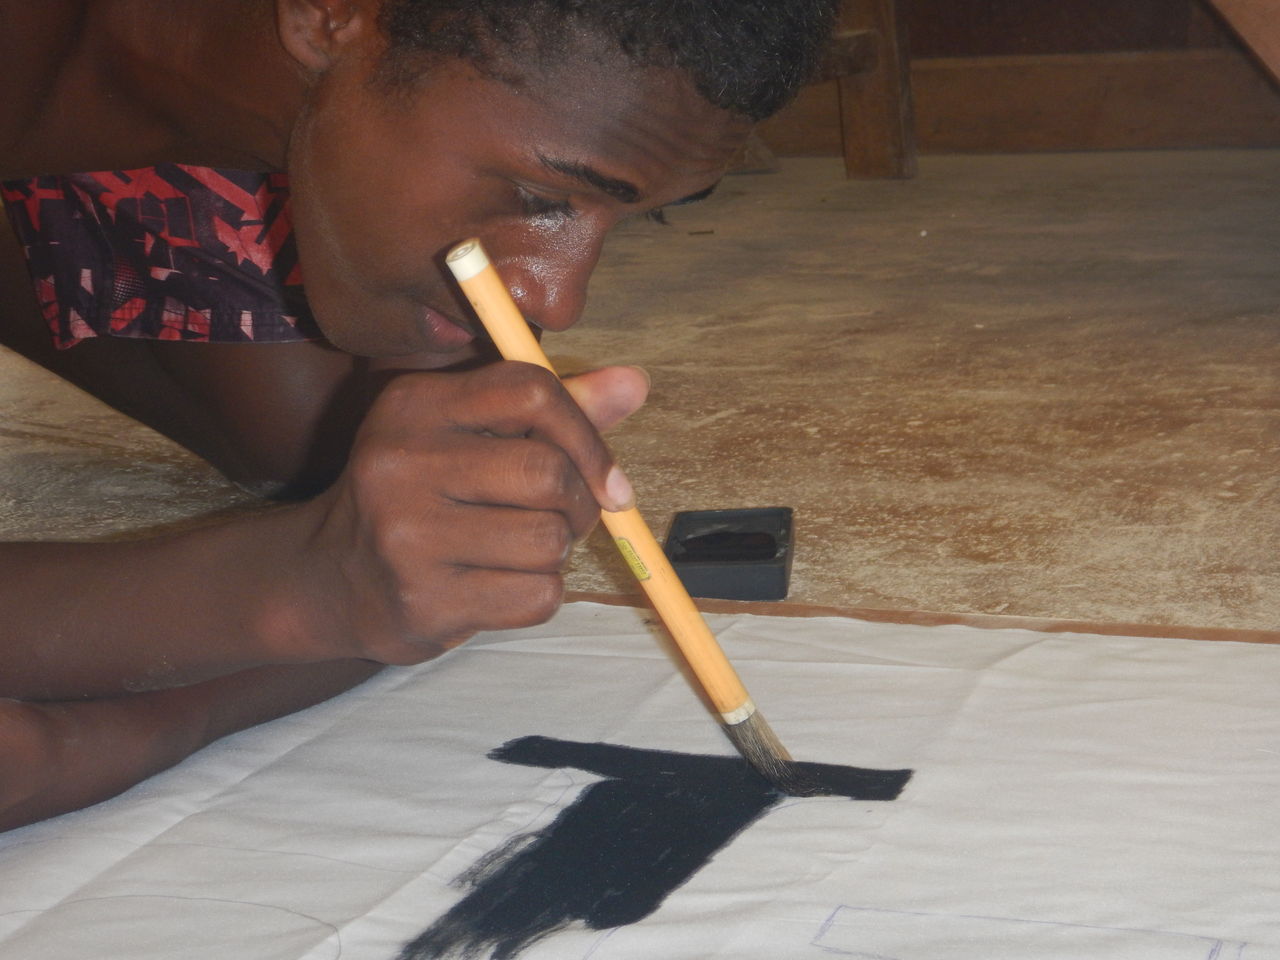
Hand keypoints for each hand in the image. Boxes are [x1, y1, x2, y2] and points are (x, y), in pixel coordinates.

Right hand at [288, 361, 647, 663]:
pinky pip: (536, 596)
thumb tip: (635, 384)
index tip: (608, 480)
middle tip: (560, 519)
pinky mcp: (423, 601)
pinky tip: (500, 586)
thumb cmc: (421, 497)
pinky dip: (538, 595)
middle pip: (547, 473)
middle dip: (578, 503)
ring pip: (548, 540)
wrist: (329, 579)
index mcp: (414, 404)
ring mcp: (406, 536)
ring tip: (517, 551)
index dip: (589, 436)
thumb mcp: (469, 435)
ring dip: (554, 553)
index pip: (532, 391)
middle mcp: (401, 462)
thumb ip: (551, 410)